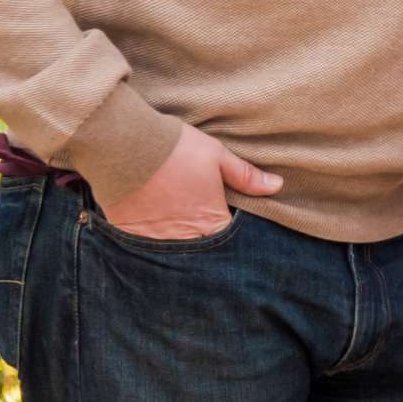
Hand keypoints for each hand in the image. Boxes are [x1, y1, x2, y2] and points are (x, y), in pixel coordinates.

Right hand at [102, 121, 281, 237]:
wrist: (125, 145)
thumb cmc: (175, 148)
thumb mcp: (216, 155)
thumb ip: (245, 176)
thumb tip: (277, 186)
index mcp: (210, 220)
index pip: (229, 243)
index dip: (231, 240)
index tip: (228, 230)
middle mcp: (185, 238)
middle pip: (202, 254)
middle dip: (205, 248)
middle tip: (203, 237)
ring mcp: (157, 241)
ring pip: (174, 256)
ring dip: (179, 248)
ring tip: (179, 236)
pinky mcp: (131, 238)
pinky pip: (146, 251)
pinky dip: (153, 245)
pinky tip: (154, 233)